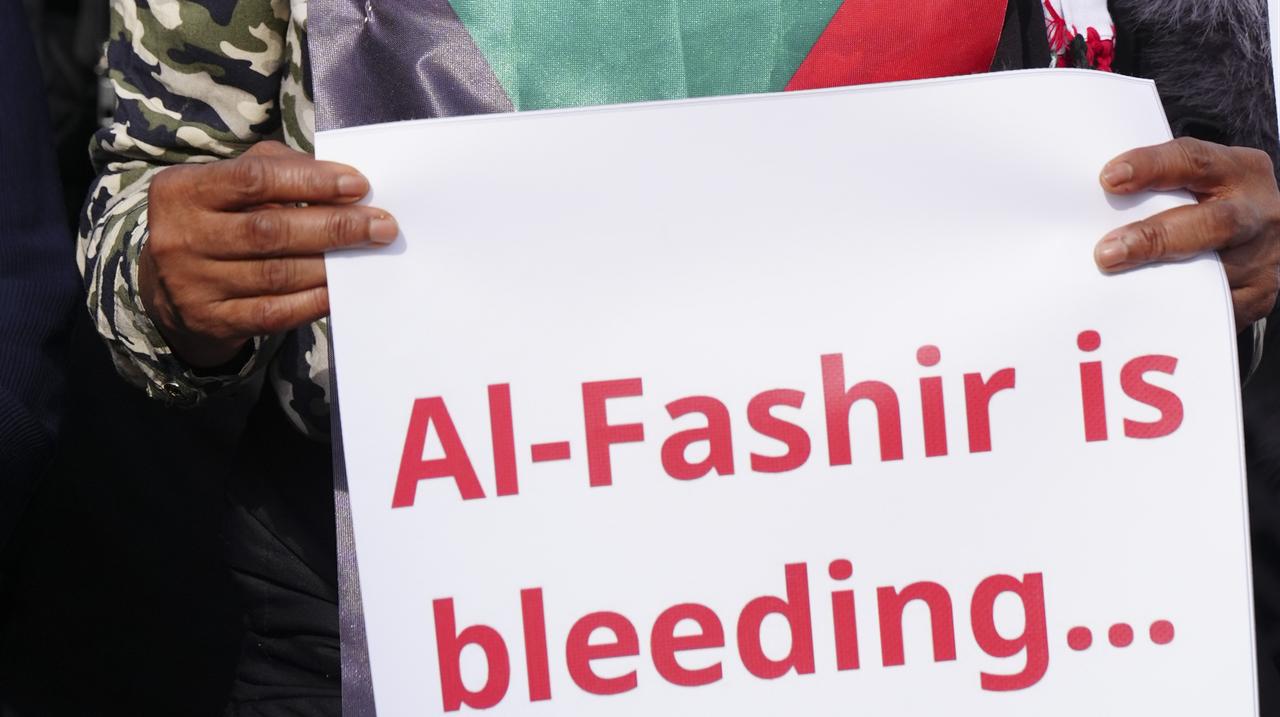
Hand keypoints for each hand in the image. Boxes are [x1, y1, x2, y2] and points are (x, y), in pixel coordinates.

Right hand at [140, 141, 397, 367]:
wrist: (172, 285)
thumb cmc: (219, 219)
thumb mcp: (232, 182)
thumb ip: (278, 168)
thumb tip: (342, 181)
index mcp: (182, 190)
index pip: (254, 178)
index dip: (311, 181)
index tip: (358, 186)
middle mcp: (180, 237)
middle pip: (270, 230)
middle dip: (334, 226)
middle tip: (381, 225)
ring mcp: (192, 284)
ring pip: (277, 274)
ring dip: (331, 264)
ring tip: (369, 252)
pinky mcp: (212, 320)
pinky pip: (275, 311)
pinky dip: (314, 300)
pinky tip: (340, 288)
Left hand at [1096, 137, 1279, 329]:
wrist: (1261, 234)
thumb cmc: (1212, 202)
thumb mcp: (1199, 182)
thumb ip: (1158, 189)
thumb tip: (1094, 206)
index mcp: (1237, 171)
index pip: (1194, 161)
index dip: (1151, 167)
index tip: (1109, 178)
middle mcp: (1257, 211)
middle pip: (1212, 223)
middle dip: (1156, 238)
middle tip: (1109, 252)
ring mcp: (1261, 255)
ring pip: (1214, 272)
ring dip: (1164, 282)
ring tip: (1120, 288)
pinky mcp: (1259, 292)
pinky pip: (1217, 307)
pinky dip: (1179, 309)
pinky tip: (1146, 312)